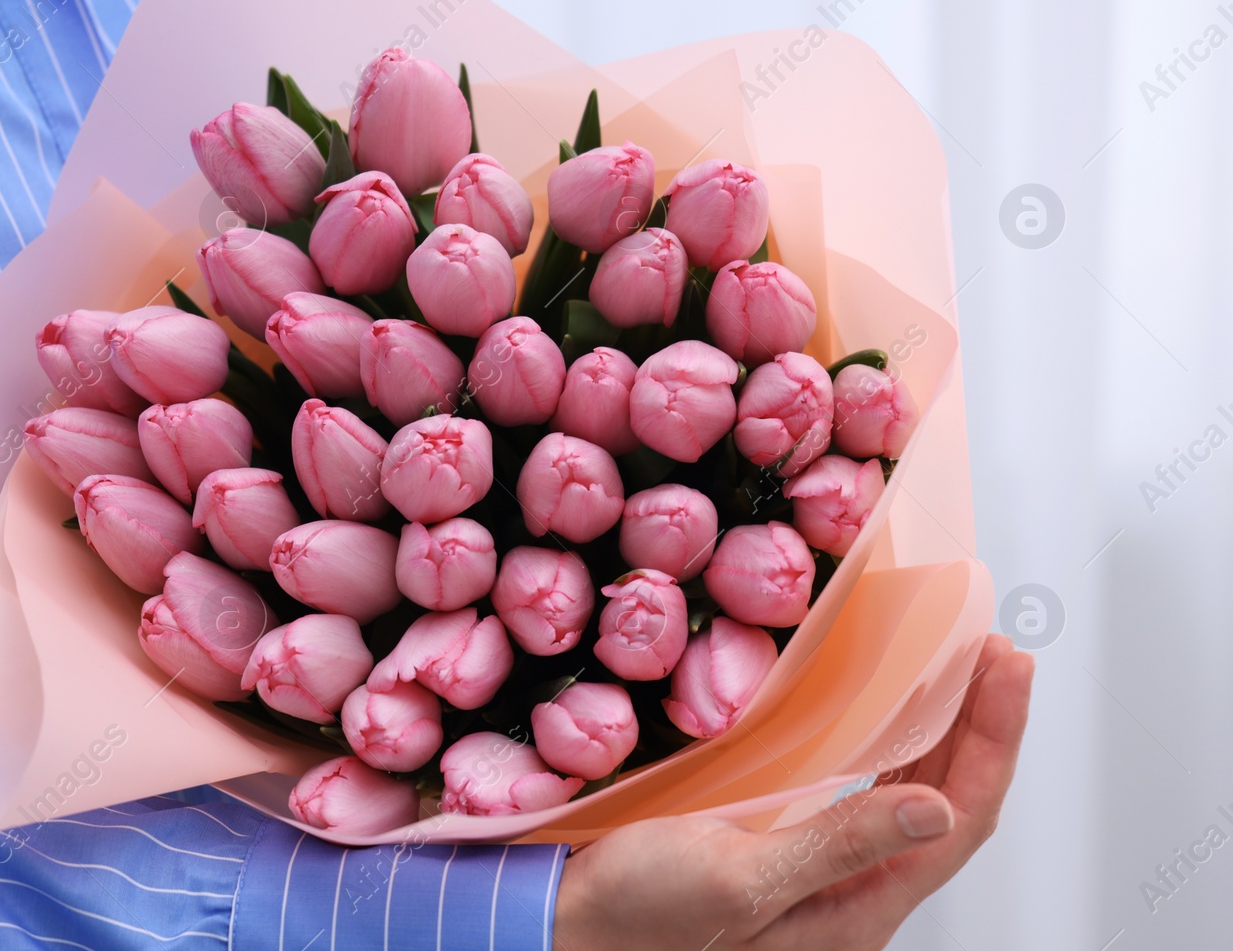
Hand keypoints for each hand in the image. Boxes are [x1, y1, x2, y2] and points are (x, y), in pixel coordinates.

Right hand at [552, 633, 1033, 950]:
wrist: (566, 923)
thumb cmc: (639, 916)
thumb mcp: (740, 878)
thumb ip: (839, 845)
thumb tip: (935, 810)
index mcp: (854, 910)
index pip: (957, 819)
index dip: (993, 742)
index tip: (1006, 669)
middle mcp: (849, 889)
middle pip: (945, 801)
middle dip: (981, 724)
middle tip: (998, 649)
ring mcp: (816, 863)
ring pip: (907, 791)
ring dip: (941, 728)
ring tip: (961, 665)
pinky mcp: (779, 837)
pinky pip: (857, 786)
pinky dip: (885, 739)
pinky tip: (884, 706)